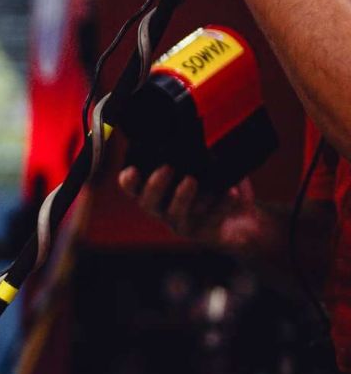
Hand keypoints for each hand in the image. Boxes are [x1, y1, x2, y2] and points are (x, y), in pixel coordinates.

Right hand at [117, 162, 265, 252]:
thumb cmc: (220, 188)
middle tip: (166, 168)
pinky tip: (231, 192)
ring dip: (182, 197)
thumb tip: (191, 140)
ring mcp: (181, 223)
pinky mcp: (202, 233)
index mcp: (158, 192)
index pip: (133, 189)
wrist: (244, 220)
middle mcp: (163, 209)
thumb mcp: (208, 166)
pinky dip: (221, 205)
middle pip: (148, 203)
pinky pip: (209, 219)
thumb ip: (197, 156)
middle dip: (154, 186)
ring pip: (175, 213)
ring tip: (192, 181)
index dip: (128, 181)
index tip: (132, 170)